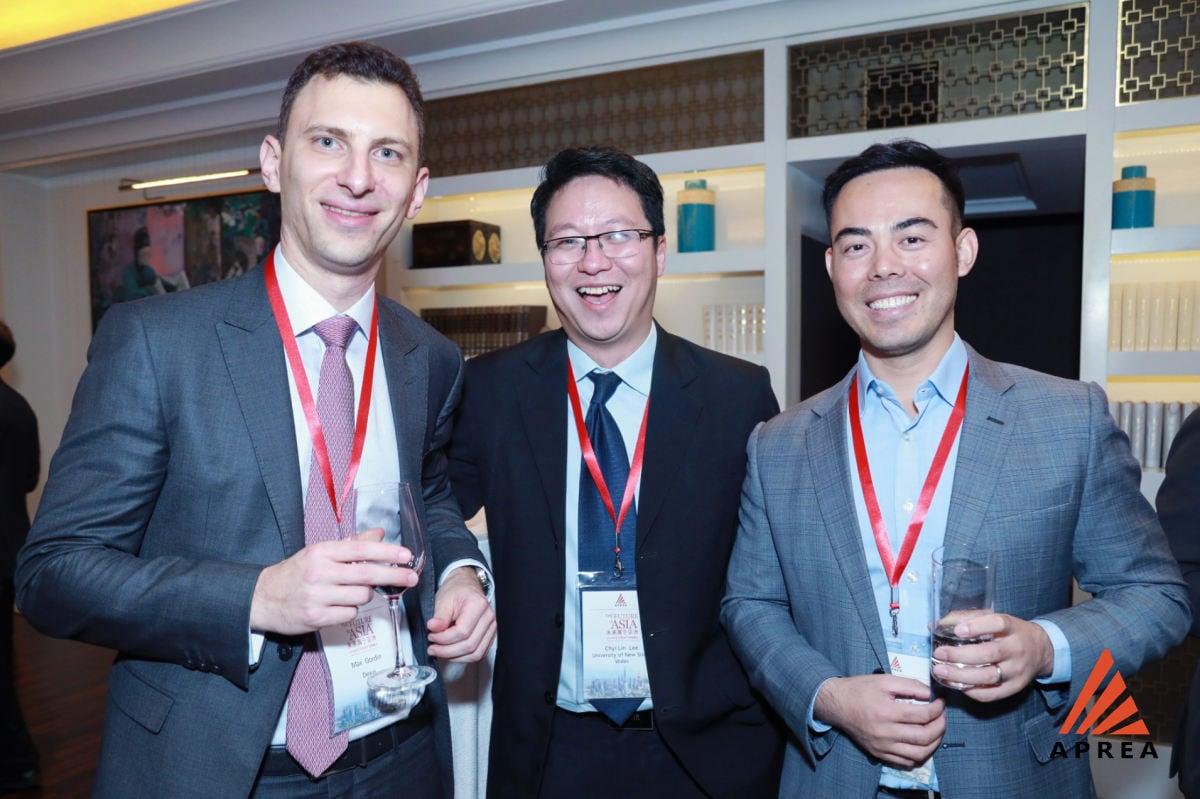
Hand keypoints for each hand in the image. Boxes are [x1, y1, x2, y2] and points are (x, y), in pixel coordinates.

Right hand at [250, 528, 418, 634]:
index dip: (387, 552)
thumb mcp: (320, 552)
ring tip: (352, 591)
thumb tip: (380, 534)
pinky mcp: (315, 617)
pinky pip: (349, 614)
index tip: (406, 555)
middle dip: (394, 576)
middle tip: (412, 578)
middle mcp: (319, 572)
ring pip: (361, 596)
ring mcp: (316, 596)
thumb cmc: (297, 572)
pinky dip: (350, 610)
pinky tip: (339, 605)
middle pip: (367, 574)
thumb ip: (352, 544)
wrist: (263, 598)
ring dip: (365, 595)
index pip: (361, 550)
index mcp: (322, 552)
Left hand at [427, 567, 495, 662]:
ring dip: (455, 656)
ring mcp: (491, 628)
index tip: (431, 636)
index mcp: (478, 605)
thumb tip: (433, 629)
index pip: (462, 632)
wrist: (465, 586)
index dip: (444, 638)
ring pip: (475, 653)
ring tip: (440, 651)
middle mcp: (488, 618)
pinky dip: (464, 657)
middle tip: (432, 648)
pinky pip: (479, 653)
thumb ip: (439, 617)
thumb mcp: (443, 600)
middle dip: (447, 651)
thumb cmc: (456, 590)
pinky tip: (451, 653)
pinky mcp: (489, 635)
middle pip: (470, 645)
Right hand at [814, 675, 944, 768]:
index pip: (923, 715)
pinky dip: (919, 755)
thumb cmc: (860, 689)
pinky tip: (922, 743)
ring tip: (936, 731)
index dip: (937, 708)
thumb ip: (910, 685)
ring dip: (934, 743)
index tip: (940, 701)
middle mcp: (885, 733)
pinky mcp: (879, 754)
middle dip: (940, 726)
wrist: (836, 704)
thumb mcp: (884, 680)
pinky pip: (905, 762)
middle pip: (924, 736)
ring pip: (918, 754)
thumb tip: (930, 694)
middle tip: (942, 716)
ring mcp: (882, 746)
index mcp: (887, 712)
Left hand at [932, 613, 1053, 701]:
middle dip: (960, 655)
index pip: (998, 623)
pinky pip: (992, 694)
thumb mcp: (993, 617)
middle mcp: (1017, 649)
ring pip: (989, 677)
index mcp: (1012, 627)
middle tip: (939, 654)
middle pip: (989, 654)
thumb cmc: (1008, 632)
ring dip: (961, 676)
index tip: (957, 631)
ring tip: (940, 672)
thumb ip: (966, 617)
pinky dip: (972, 691)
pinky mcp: (1015, 687)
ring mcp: (1017, 670)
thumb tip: (936, 625)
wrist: (1040, 650)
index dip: (977, 627)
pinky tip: (956, 684)